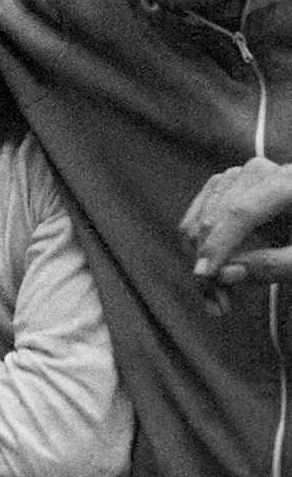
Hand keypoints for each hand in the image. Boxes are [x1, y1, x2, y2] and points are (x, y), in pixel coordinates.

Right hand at [182, 157, 291, 311]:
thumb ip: (275, 266)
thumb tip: (226, 274)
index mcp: (287, 183)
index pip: (241, 213)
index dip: (220, 245)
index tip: (205, 276)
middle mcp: (256, 171)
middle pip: (215, 218)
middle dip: (209, 263)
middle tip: (218, 305)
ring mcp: (236, 176)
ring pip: (198, 220)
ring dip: (198, 261)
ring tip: (216, 297)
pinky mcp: (223, 186)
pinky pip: (195, 217)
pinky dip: (195, 248)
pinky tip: (210, 273)